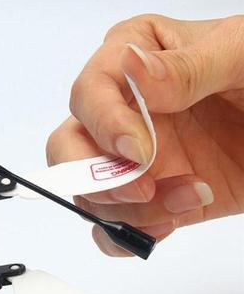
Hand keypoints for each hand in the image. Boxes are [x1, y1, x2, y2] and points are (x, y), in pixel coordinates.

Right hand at [46, 14, 243, 255]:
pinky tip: (166, 224)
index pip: (89, 93)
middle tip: (141, 188)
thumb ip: (186, 67)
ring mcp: (129, 159)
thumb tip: (133, 66)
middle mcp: (120, 112)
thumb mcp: (239, 57)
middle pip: (67, 148)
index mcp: (132, 62)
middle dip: (94, 177)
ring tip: (190, 197)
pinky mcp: (146, 196)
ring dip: (131, 209)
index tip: (139, 150)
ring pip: (88, 194)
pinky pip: (110, 224)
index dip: (104, 125)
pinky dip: (127, 236)